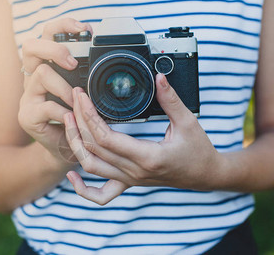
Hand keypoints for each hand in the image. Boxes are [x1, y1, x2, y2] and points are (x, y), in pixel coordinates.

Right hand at [18, 18, 91, 162]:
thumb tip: (113, 58)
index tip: (85, 29)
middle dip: (54, 48)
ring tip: (76, 99)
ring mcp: (28, 96)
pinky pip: (46, 106)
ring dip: (64, 86)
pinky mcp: (27, 116)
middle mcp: (33, 76)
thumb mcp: (87, 92)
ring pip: (41, 73)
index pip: (47, 34)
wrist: (66, 149)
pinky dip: (64, 111)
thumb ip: (92, 76)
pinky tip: (71, 117)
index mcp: (48, 65)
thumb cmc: (79, 117)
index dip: (63, 25)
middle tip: (73, 62)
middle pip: (31, 46)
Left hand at [63, 73, 224, 204]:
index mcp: (147, 157)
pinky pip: (102, 194)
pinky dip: (83, 189)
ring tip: (68, 120)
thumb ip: (171, 100)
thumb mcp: (188, 122)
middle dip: (78, 121)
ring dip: (75, 145)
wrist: (205, 175)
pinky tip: (72, 176)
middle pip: (94, 149)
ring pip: (91, 167)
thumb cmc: (198, 150)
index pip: (106, 138)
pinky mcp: (129, 182)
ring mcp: (130, 179)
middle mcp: (134, 171)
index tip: (83, 97)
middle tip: (74, 98)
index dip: (89, 116)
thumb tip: (159, 77)